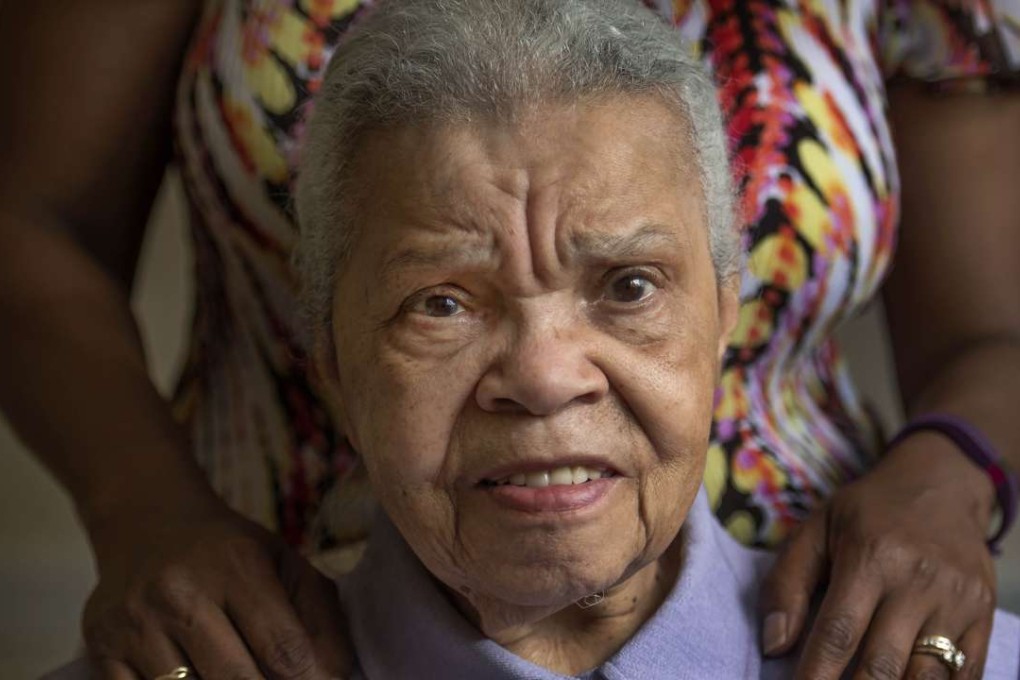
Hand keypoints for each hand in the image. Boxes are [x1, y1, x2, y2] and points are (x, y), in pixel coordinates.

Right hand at [82, 487, 351, 678]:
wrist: (147, 522)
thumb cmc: (229, 551)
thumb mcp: (284, 564)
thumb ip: (320, 618)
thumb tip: (338, 676)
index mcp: (237, 566)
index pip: (283, 648)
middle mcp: (181, 593)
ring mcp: (136, 624)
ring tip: (240, 672)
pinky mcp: (101, 649)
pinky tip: (198, 676)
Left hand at [759, 432, 996, 678]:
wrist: (941, 483)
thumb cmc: (867, 511)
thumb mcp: (816, 529)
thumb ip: (787, 584)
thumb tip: (773, 644)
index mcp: (871, 556)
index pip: (838, 632)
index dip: (815, 674)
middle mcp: (919, 581)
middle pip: (882, 665)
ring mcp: (957, 601)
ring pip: (925, 677)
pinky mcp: (983, 615)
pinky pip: (965, 673)